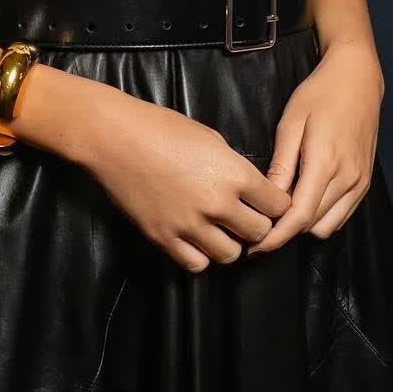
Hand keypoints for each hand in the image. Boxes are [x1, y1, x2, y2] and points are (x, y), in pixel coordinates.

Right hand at [72, 80, 292, 273]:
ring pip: (230, 255)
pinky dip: (200, 255)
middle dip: (257, 225)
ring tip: (220, 229)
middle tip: (246, 217)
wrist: (116, 137)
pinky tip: (196, 238)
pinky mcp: (165, 238)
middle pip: (259, 233)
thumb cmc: (162, 127)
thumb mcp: (210, 138)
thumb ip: (234, 167)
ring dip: (230, 243)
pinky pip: (196, 264)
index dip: (276, 204)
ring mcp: (190, 224)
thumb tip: (247, 189)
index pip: (277, 205)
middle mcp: (217, 203)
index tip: (269, 204)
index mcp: (234, 173)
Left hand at [246, 40, 384, 254]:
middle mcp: (347, 178)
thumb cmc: (320, 94)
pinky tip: (305, 203)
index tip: (256, 247)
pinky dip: (322, 217)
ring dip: (305, 227)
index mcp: (325, 163)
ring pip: (329, 226)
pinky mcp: (365, 181)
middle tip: (261, 226)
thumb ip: (281, 164)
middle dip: (286, 232)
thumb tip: (268, 199)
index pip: (299, 216)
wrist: (357, 79)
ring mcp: (360, 182)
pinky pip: (342, 214)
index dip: (276, 237)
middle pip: (312, 225)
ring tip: (282, 214)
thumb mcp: (292, 123)